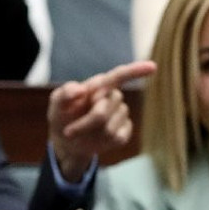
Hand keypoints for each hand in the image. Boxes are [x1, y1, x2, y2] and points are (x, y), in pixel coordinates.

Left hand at [48, 60, 156, 182]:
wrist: (66, 141)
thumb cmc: (62, 117)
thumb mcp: (55, 105)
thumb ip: (63, 94)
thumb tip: (80, 90)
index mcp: (99, 86)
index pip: (119, 76)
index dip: (136, 71)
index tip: (153, 67)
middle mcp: (113, 97)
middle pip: (105, 110)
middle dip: (85, 123)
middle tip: (69, 131)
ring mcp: (120, 115)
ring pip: (110, 127)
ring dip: (90, 134)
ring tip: (80, 133)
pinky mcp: (124, 132)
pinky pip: (118, 138)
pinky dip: (102, 142)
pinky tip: (95, 138)